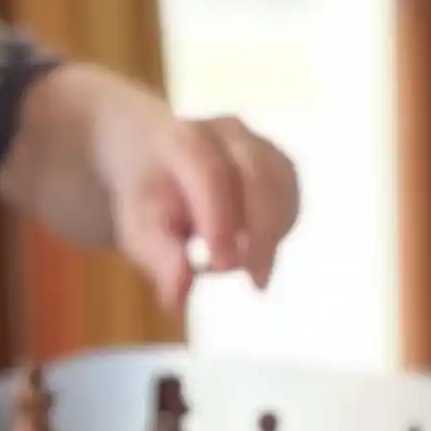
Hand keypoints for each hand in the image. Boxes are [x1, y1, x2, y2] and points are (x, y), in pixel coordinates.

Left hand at [100, 96, 300, 315]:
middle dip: (261, 232)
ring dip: (272, 233)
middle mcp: (225, 131)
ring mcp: (256, 142)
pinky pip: (291, 196)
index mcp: (182, 139)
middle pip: (257, 175)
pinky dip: (280, 228)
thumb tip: (179, 299)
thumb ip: (159, 259)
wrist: (158, 159)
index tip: (223, 265)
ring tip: (247, 268)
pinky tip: (255, 249)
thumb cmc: (149, 198)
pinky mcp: (277, 161)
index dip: (222, 219)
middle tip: (257, 281)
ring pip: (282, 187)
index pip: (209, 174)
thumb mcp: (139, 228)